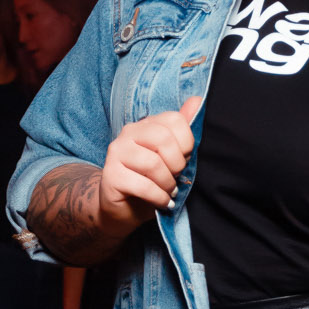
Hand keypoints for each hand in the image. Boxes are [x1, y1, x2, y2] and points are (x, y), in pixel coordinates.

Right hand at [99, 96, 202, 236]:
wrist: (123, 209)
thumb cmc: (151, 181)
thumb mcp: (170, 157)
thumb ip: (182, 132)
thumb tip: (197, 99)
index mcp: (146, 125)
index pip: (174, 120)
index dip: (187, 143)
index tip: (185, 160)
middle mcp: (128, 133)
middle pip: (163, 139)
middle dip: (177, 164)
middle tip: (177, 178)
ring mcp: (117, 153)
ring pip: (153, 163)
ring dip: (168, 183)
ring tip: (169, 191)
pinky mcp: (111, 175)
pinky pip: (143, 185)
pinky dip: (159, 197)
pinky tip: (162, 202)